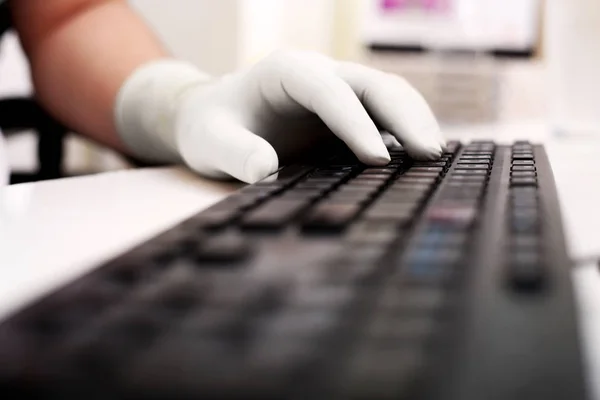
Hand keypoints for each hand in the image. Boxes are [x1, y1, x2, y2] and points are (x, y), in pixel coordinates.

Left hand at [116, 50, 444, 183]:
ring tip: (436, 156)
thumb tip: (264, 170)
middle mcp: (318, 74)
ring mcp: (336, 90)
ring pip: (387, 93)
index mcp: (286, 72)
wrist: (215, 117)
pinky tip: (421, 157)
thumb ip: (233, 154)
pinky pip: (384, 113)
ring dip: (414, 119)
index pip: (330, 91)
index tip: (377, 159)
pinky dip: (406, 130)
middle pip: (372, 84)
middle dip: (404, 116)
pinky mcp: (346, 111)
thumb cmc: (212, 127)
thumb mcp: (210, 143)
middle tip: (430, 154)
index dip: (356, 123)